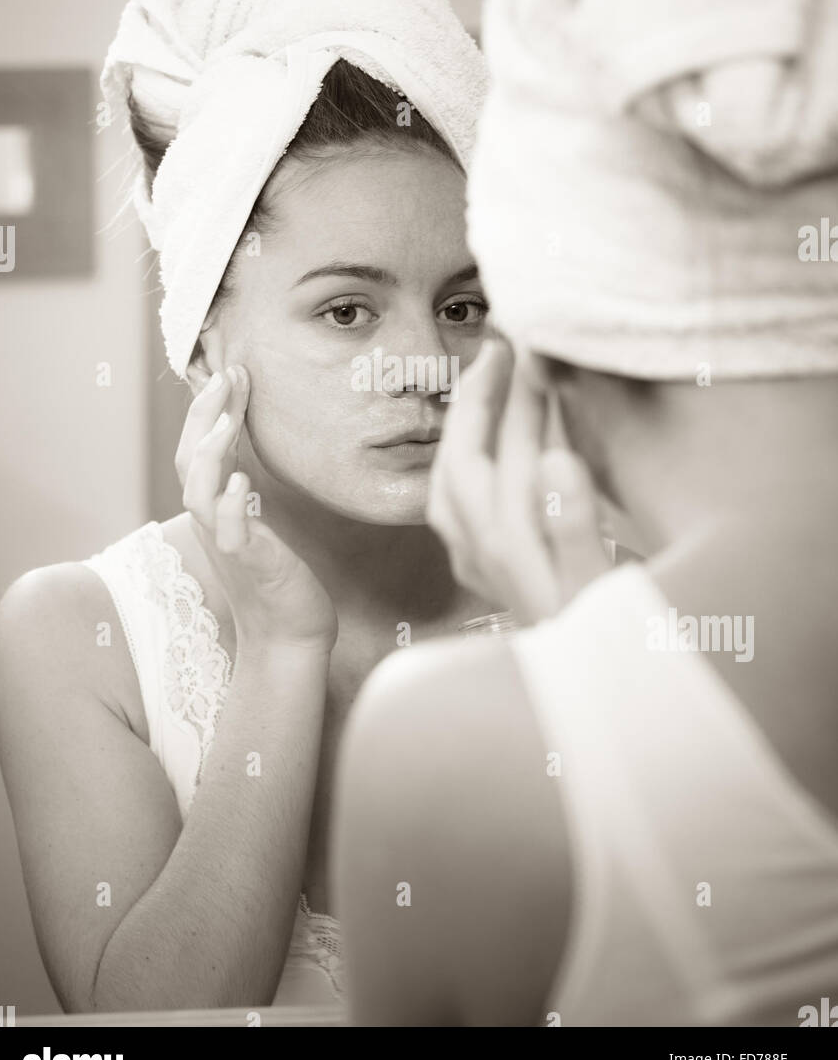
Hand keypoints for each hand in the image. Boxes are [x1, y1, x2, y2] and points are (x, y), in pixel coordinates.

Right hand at [176, 365, 337, 655]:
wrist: (287, 635)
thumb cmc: (276, 577)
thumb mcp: (256, 522)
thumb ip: (243, 488)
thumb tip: (243, 452)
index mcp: (213, 508)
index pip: (198, 449)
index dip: (208, 410)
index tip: (230, 372)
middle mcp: (211, 522)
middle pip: (189, 461)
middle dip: (204, 415)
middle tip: (227, 374)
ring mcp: (226, 544)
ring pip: (199, 493)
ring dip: (211, 452)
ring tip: (228, 417)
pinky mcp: (248, 565)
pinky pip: (230, 534)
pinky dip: (232, 507)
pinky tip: (243, 483)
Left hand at [427, 340, 609, 625]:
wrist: (592, 716)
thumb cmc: (608, 651)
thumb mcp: (605, 591)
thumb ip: (574, 527)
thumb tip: (551, 460)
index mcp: (513, 543)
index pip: (512, 448)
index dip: (523, 392)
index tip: (532, 344)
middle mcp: (484, 552)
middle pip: (468, 457)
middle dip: (482, 397)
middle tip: (499, 346)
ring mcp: (479, 567)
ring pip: (450, 482)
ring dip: (463, 430)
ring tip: (480, 387)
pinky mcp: (484, 581)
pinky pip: (450, 512)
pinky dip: (456, 472)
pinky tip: (470, 461)